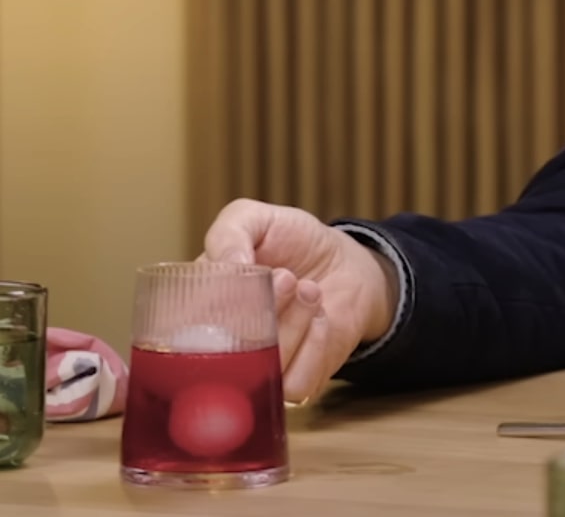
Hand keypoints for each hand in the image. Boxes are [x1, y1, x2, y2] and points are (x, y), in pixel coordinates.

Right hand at [201, 199, 398, 405]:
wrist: (347, 261)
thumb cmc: (292, 242)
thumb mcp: (255, 220)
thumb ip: (230, 232)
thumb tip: (227, 263)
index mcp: (195, 312)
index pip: (177, 335)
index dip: (210, 309)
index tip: (242, 274)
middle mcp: (220, 349)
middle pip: (220, 359)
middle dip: (257, 315)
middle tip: (286, 277)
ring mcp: (255, 370)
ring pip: (258, 372)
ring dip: (291, 325)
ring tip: (308, 289)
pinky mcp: (294, 383)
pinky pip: (294, 384)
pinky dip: (313, 346)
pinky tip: (320, 319)